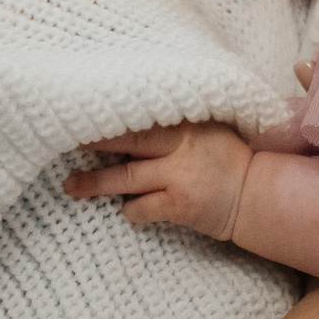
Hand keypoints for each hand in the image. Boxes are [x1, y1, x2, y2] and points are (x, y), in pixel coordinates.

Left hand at [64, 122, 251, 241]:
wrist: (254, 194)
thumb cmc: (225, 158)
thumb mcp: (207, 127)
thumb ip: (174, 121)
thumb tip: (127, 116)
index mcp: (186, 121)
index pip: (141, 113)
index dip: (111, 113)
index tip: (84, 108)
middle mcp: (181, 145)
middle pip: (127, 139)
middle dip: (93, 141)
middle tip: (63, 139)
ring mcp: (178, 176)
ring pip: (124, 178)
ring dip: (94, 183)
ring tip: (70, 185)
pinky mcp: (178, 206)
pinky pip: (139, 208)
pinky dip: (130, 209)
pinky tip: (130, 207)